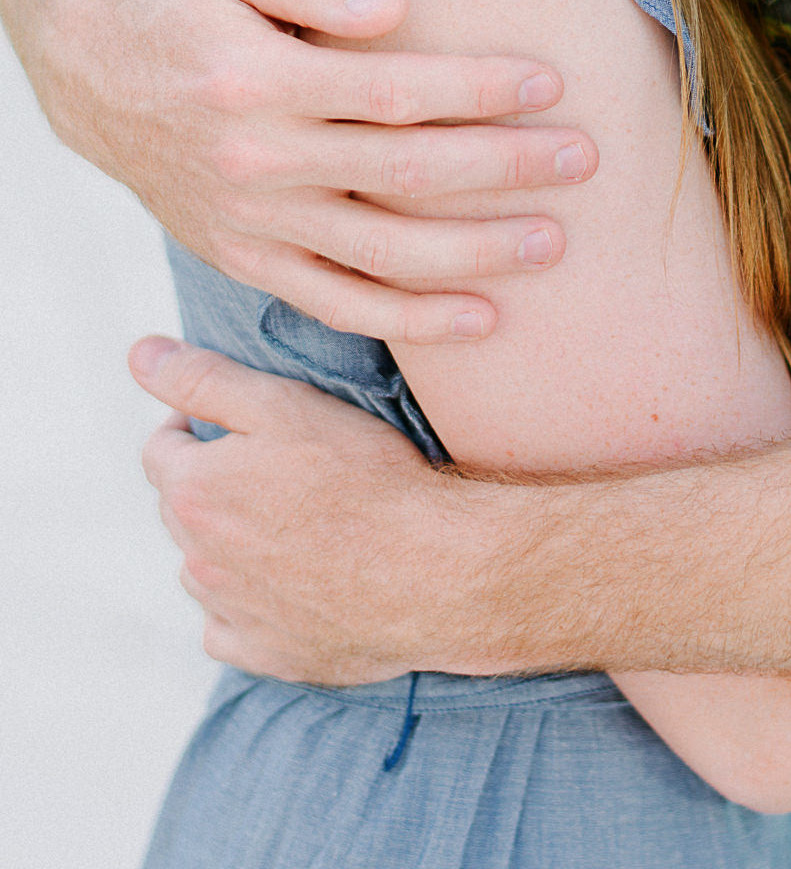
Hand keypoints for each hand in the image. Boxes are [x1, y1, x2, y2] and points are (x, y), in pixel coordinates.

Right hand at [58, 0, 596, 342]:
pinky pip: (341, 306)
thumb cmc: (191, 8)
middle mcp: (259, 163)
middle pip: (405, 176)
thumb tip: (396, 6)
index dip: (478, 89)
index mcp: (260, 83)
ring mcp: (257, 225)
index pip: (392, 92)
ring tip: (556, 241)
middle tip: (584, 157)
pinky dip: (414, 322)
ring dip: (478, 253)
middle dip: (506, 169)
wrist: (98, 81)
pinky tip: (485, 317)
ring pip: (384, 255)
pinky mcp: (252, 264)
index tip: (550, 80)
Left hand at [131, 336, 539, 683]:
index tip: (233, 421)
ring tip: (286, 520)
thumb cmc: (365, 476)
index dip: (191, 425)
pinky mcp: (263, 653)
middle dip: (211, 481)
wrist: (431, 569)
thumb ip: (204, 378)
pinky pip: (226, 627)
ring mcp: (229, 612)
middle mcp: (198, 558)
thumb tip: (140, 353)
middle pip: (180, 507)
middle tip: (272, 464)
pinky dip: (242, 604)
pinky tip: (285, 582)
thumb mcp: (285, 404)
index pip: (161, 449)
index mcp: (195, 491)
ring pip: (202, 567)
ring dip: (224, 542)